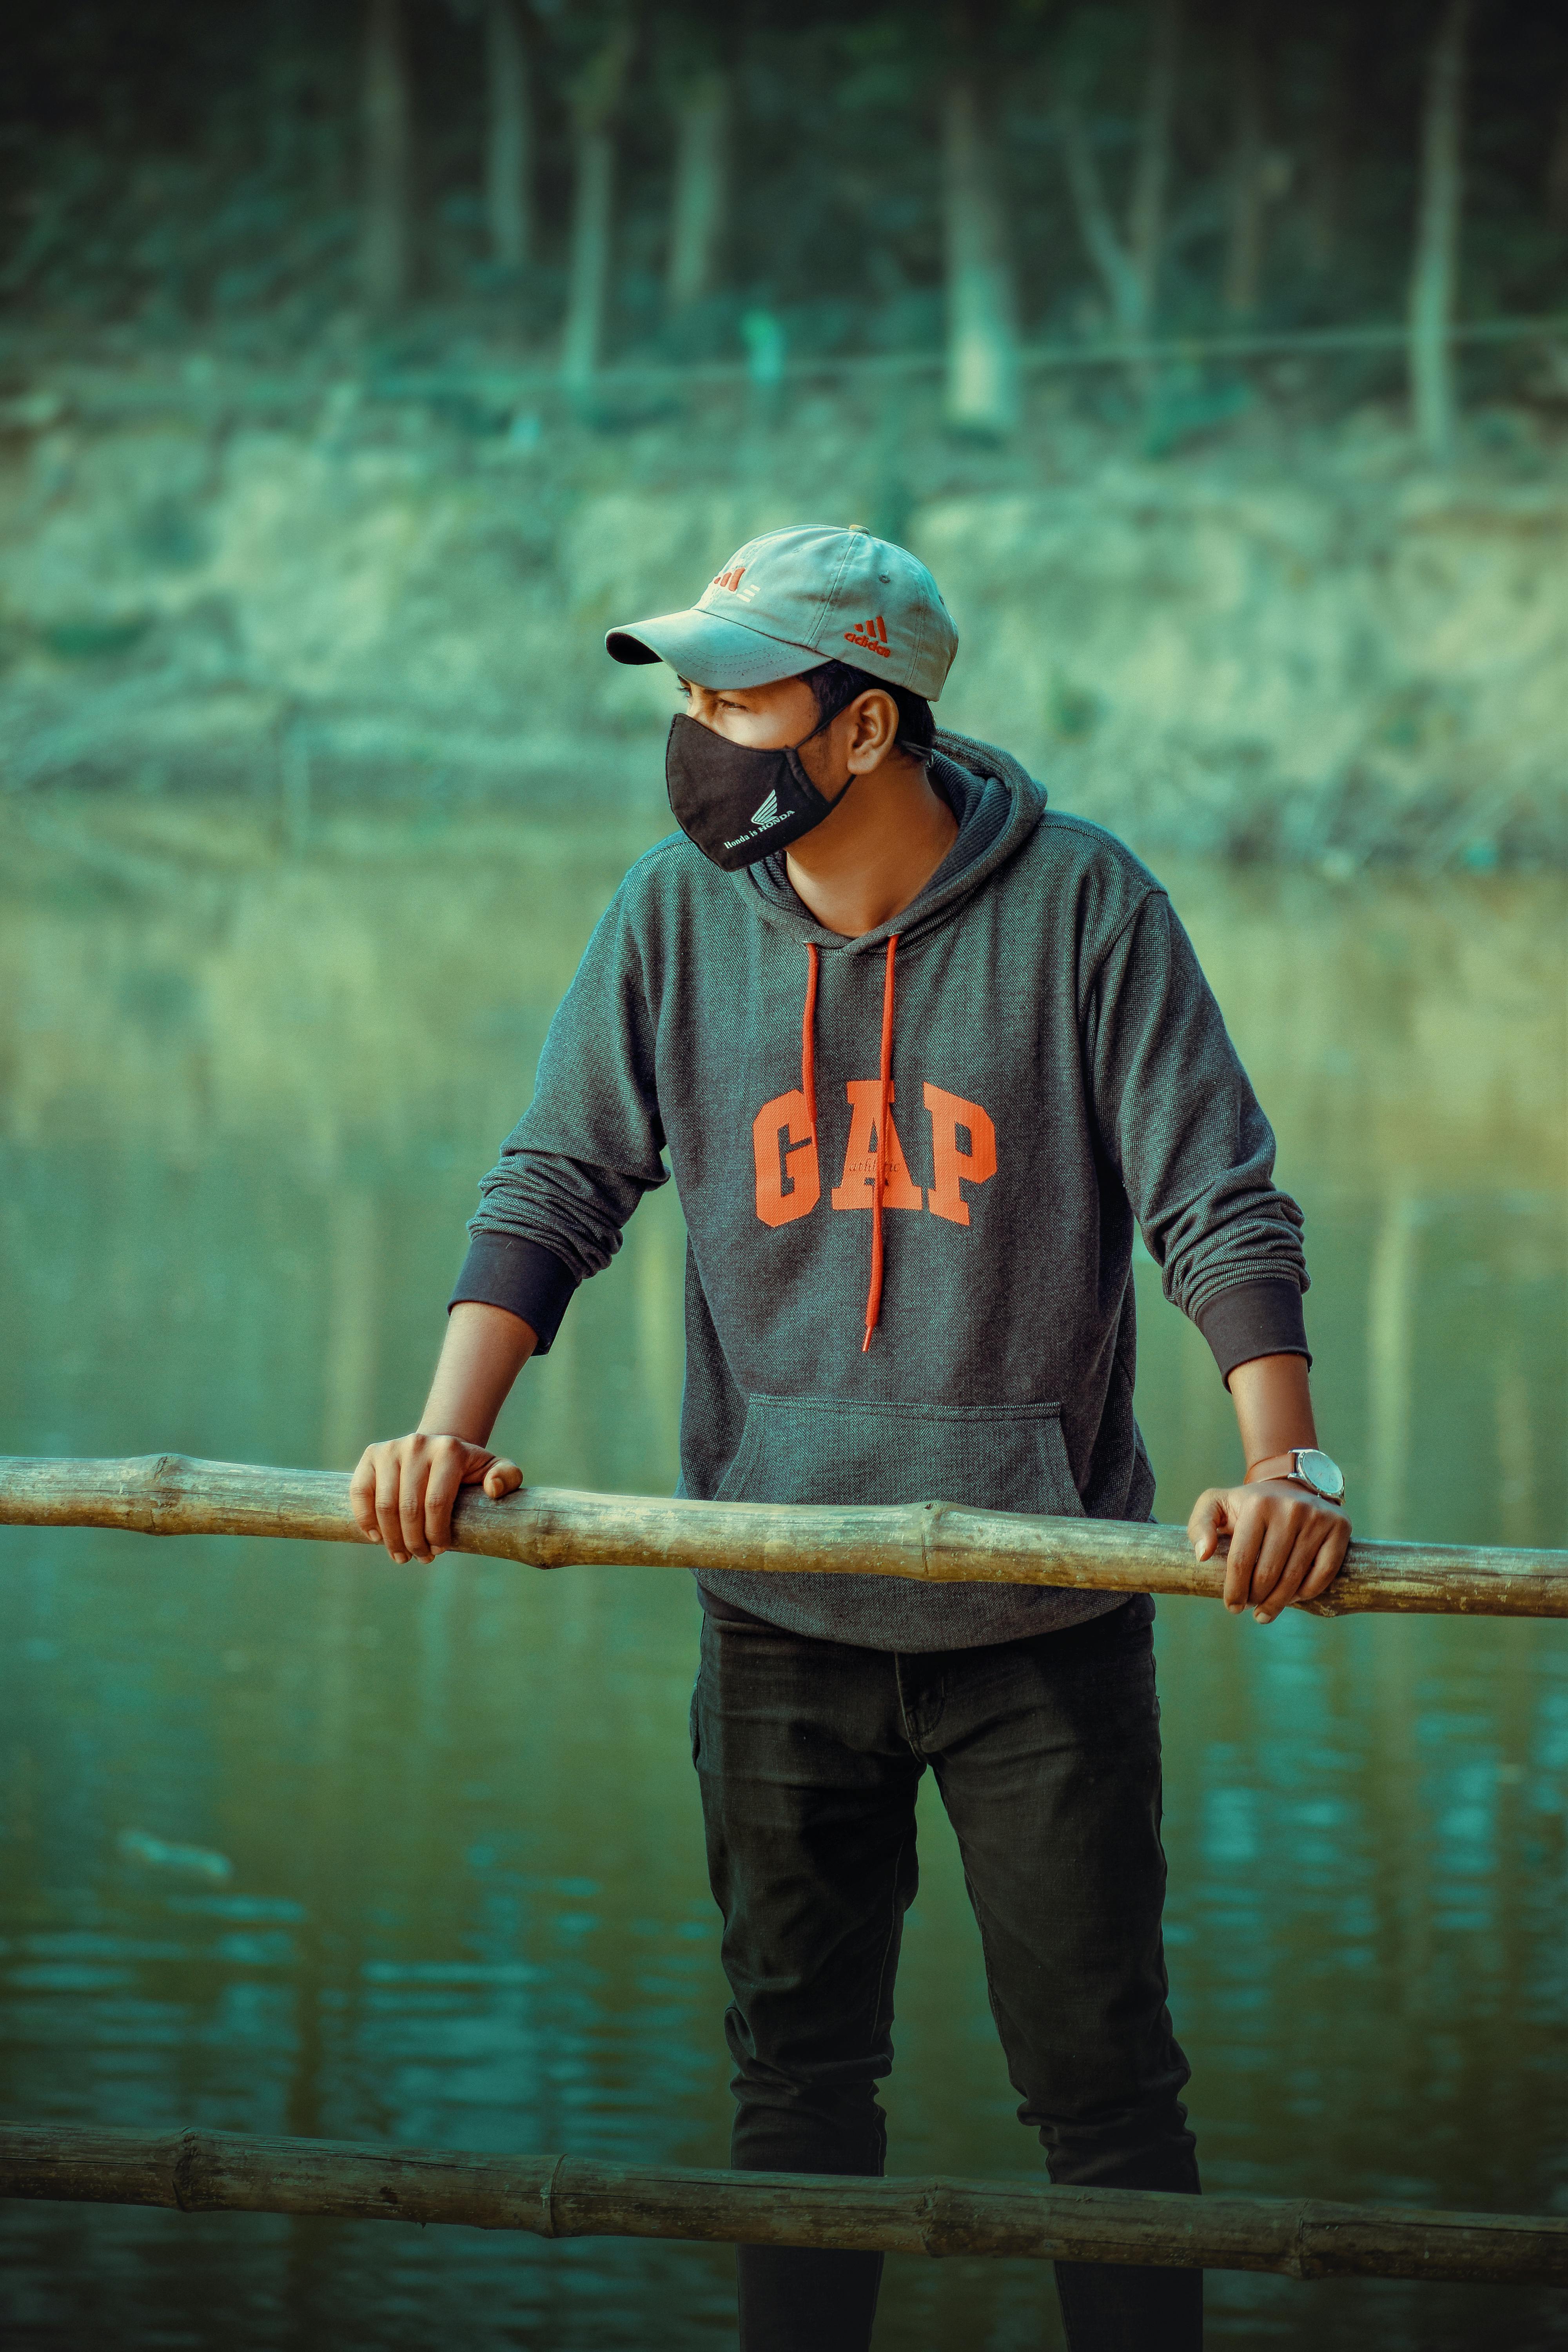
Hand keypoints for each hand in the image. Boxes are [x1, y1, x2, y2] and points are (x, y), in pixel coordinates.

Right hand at [349, 1432, 522, 1564]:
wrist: (439, 1449)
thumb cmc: (469, 1469)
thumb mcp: (495, 1470)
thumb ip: (507, 1477)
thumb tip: (492, 1489)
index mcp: (449, 1450)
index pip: (437, 1503)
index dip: (436, 1533)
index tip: (441, 1550)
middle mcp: (417, 1444)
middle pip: (409, 1508)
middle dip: (414, 1541)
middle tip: (420, 1558)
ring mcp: (391, 1448)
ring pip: (384, 1505)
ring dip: (391, 1538)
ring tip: (401, 1556)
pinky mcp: (371, 1455)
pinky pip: (360, 1493)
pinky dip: (366, 1519)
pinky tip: (377, 1538)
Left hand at [1187, 1480, 1350, 1624]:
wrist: (1292, 1484)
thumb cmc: (1248, 1504)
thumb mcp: (1216, 1504)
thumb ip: (1200, 1526)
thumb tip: (1203, 1556)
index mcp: (1256, 1504)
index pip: (1241, 1560)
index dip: (1235, 1590)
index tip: (1232, 1607)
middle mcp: (1289, 1509)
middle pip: (1268, 1573)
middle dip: (1256, 1598)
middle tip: (1250, 1608)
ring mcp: (1317, 1517)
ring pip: (1295, 1578)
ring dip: (1279, 1603)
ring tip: (1266, 1613)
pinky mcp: (1339, 1527)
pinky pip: (1323, 1573)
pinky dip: (1307, 1592)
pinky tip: (1294, 1598)